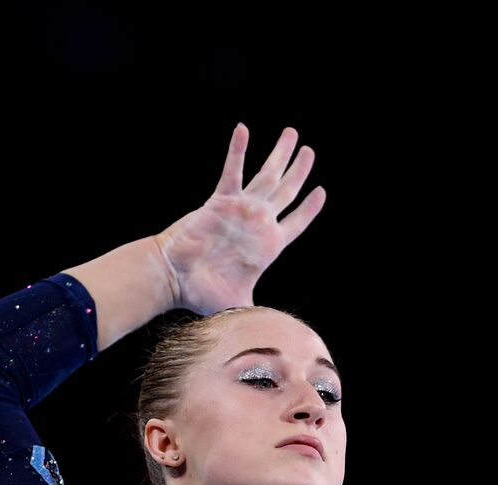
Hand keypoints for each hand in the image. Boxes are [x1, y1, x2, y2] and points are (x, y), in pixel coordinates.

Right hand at [153, 124, 326, 315]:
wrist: (175, 278)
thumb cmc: (204, 293)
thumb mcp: (242, 303)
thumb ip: (259, 314)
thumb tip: (275, 342)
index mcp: (267, 245)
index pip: (296, 223)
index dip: (309, 209)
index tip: (321, 192)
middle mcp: (257, 222)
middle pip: (286, 191)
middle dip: (299, 171)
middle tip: (309, 151)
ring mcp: (241, 208)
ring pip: (267, 175)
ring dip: (280, 155)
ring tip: (293, 134)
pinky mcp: (221, 200)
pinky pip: (232, 171)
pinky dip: (238, 151)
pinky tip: (244, 129)